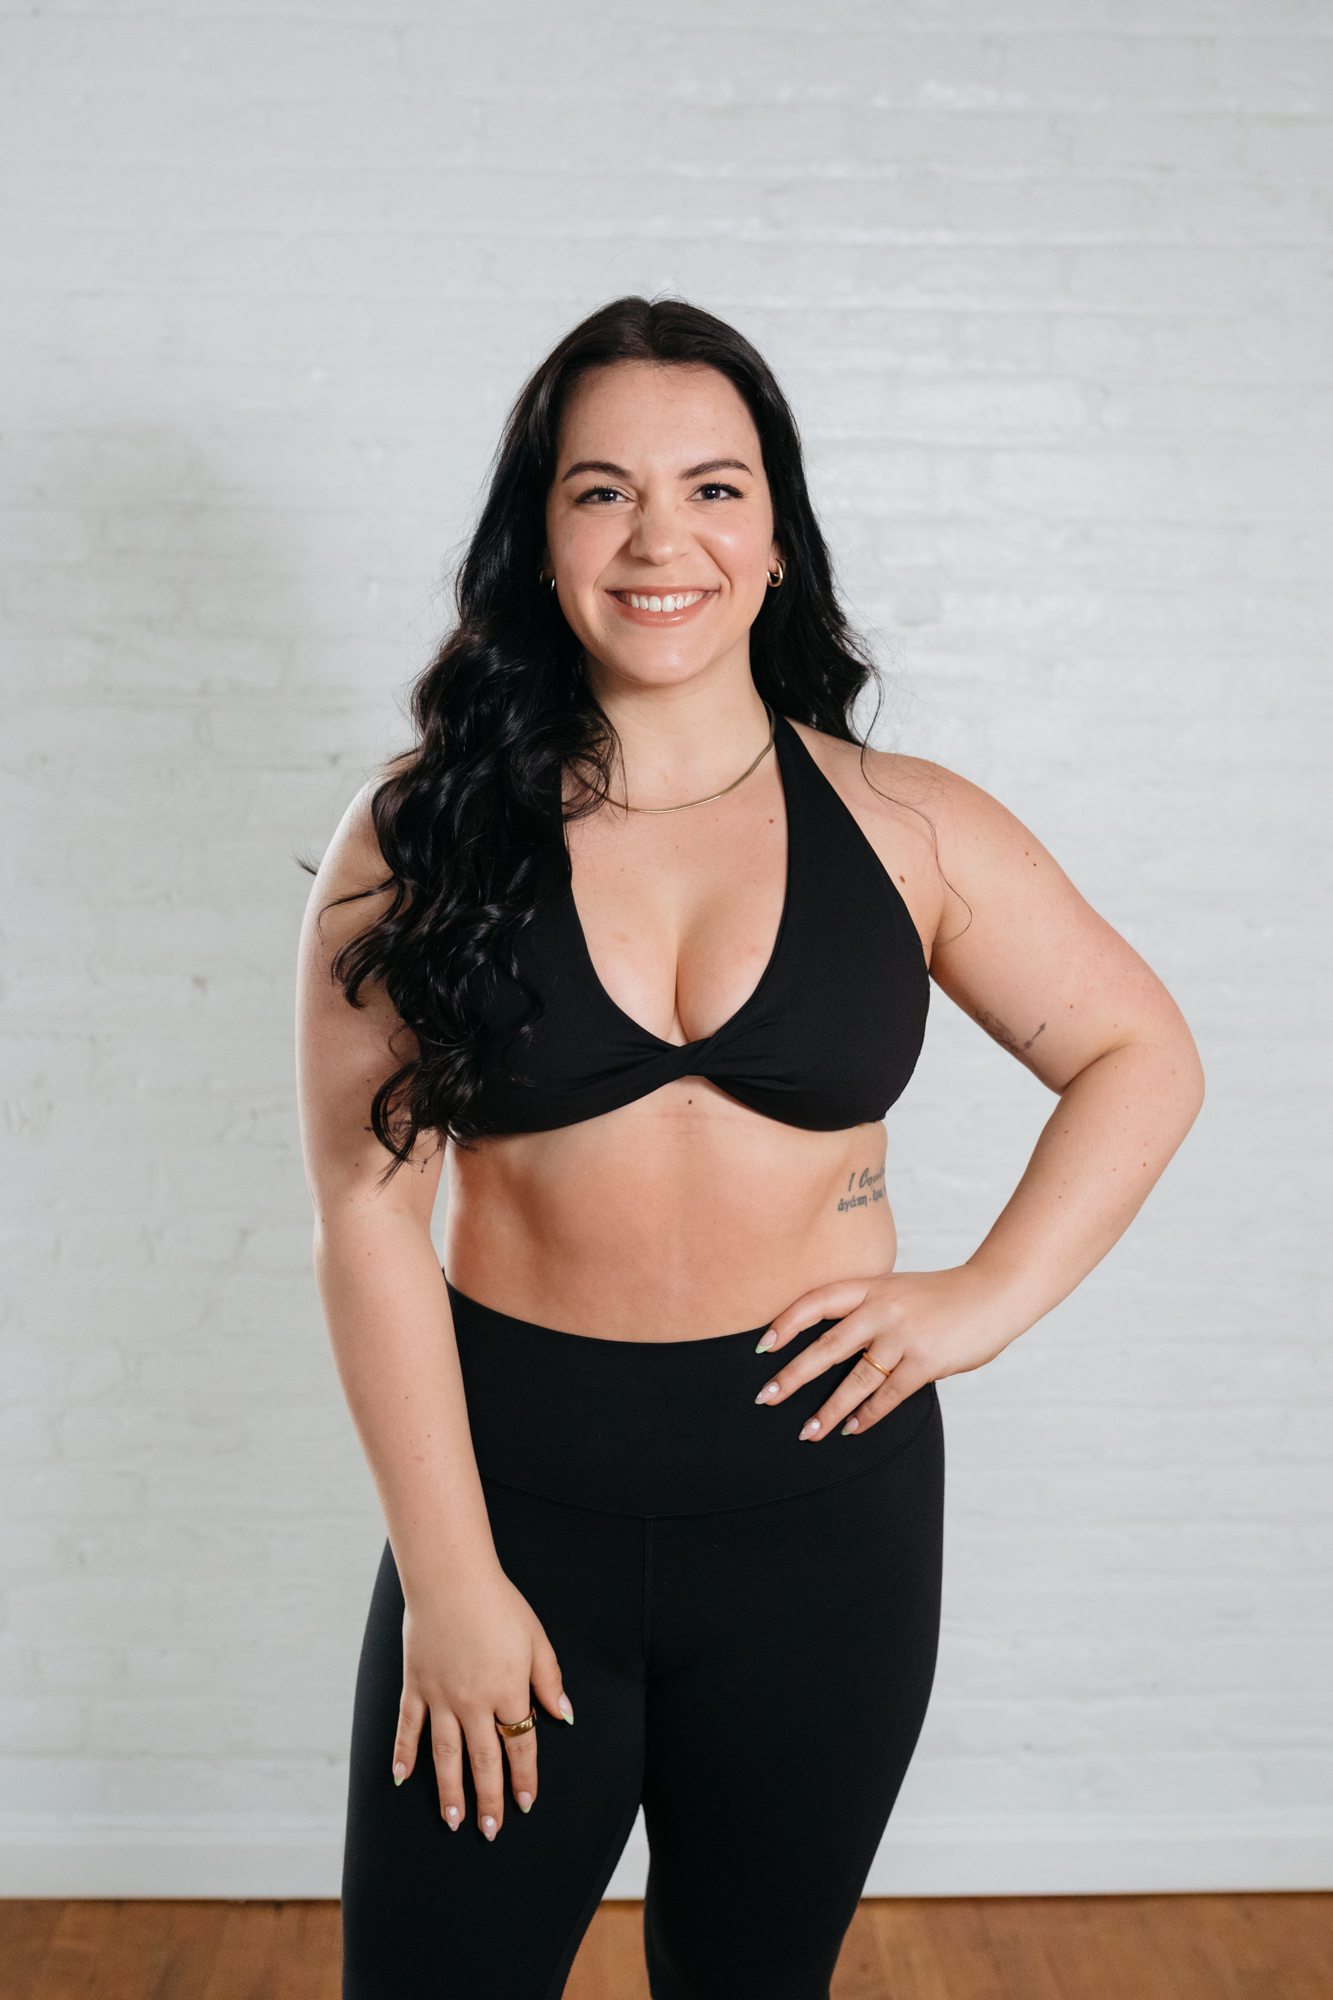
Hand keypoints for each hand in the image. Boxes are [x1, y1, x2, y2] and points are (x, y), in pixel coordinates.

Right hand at [392, 1566, 572, 1839]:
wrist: (451, 1577)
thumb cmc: (499, 1604)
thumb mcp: (536, 1638)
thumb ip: (549, 1679)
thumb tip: (564, 1716)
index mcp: (508, 1691)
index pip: (520, 1745)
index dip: (524, 1778)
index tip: (525, 1804)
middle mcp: (474, 1702)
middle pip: (483, 1760)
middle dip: (489, 1798)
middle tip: (490, 1831)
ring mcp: (441, 1697)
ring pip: (446, 1755)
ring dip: (450, 1791)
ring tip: (453, 1821)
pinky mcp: (416, 1686)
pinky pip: (409, 1728)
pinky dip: (404, 1754)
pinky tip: (401, 1779)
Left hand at [753, 1265, 1017, 1441]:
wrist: (995, 1292)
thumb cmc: (945, 1295)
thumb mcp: (899, 1290)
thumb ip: (870, 1310)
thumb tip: (838, 1348)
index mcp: (872, 1286)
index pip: (817, 1301)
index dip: (786, 1322)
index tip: (762, 1346)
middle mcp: (882, 1309)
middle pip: (826, 1346)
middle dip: (793, 1376)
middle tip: (766, 1398)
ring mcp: (903, 1336)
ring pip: (855, 1380)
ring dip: (829, 1410)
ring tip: (807, 1432)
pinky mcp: (925, 1362)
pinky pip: (888, 1396)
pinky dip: (868, 1415)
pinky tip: (852, 1429)